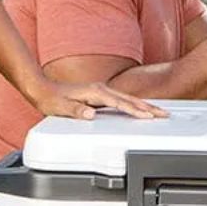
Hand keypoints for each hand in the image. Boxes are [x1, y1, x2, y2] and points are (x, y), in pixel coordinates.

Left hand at [30, 78, 166, 120]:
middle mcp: (100, 89)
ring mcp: (100, 90)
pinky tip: (138, 108)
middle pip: (130, 99)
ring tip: (158, 111)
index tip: (148, 116)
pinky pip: (121, 99)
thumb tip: (90, 114)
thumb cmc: (51, 99)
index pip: (121, 103)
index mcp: (95, 92)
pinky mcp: (99, 93)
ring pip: (128, 98)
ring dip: (144, 105)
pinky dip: (133, 104)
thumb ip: (76, 111)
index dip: (135, 111)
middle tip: (164, 114)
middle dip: (148, 107)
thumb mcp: (61, 108)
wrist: (42, 89)